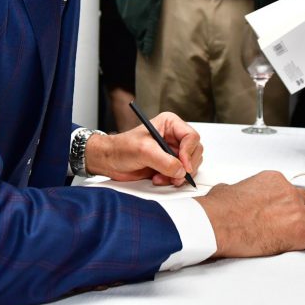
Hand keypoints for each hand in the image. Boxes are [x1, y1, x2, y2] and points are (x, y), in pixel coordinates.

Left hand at [85, 112, 202, 185]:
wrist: (109, 161)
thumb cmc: (122, 148)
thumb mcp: (144, 151)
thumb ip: (165, 161)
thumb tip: (181, 171)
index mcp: (170, 124)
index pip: (191, 137)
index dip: (189, 153)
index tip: (183, 166)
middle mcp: (174, 136)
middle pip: (195, 152)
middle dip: (185, 166)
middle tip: (175, 176)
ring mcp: (172, 151)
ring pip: (190, 165)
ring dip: (178, 175)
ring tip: (160, 178)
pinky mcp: (169, 164)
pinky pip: (181, 174)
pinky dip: (172, 180)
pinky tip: (158, 179)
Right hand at [195, 171, 304, 257]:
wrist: (219, 224)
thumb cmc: (220, 209)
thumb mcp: (227, 189)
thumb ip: (237, 189)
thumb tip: (230, 193)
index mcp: (273, 180)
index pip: (289, 187)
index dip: (285, 200)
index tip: (280, 208)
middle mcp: (287, 193)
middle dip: (301, 209)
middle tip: (292, 220)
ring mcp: (296, 212)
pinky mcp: (299, 233)